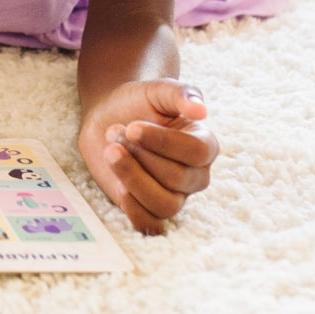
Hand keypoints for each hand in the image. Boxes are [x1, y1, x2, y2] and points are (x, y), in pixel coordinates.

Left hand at [79, 79, 217, 234]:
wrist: (110, 116)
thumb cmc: (139, 103)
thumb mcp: (157, 90)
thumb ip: (180, 94)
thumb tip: (201, 109)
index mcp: (204, 145)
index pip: (196, 152)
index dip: (162, 142)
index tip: (132, 127)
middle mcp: (195, 174)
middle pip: (176, 178)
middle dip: (139, 155)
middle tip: (116, 132)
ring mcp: (174, 194)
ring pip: (164, 204)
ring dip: (132, 178)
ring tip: (111, 152)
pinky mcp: (148, 207)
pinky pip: (150, 223)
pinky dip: (134, 209)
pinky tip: (118, 186)